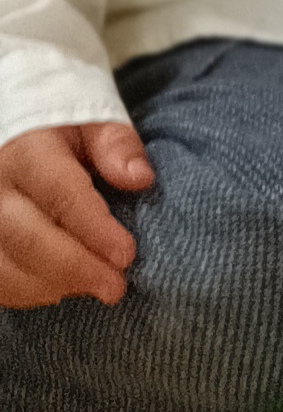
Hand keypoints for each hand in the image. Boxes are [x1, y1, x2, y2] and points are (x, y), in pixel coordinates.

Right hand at [0, 122, 151, 309]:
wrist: (17, 130)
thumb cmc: (64, 127)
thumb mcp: (94, 119)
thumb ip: (117, 144)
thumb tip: (140, 178)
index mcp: (26, 151)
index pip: (61, 196)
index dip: (95, 230)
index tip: (126, 255)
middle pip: (29, 239)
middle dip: (76, 269)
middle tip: (116, 287)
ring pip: (5, 267)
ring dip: (52, 286)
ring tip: (95, 289)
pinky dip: (27, 292)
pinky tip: (62, 290)